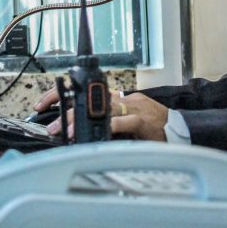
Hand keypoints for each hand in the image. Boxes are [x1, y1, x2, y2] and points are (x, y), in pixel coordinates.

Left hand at [37, 90, 167, 141]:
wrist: (182, 132)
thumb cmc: (155, 130)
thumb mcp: (127, 124)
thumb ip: (108, 124)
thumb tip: (82, 133)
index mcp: (119, 98)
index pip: (86, 92)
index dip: (64, 95)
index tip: (43, 104)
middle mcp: (124, 99)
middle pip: (89, 99)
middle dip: (66, 109)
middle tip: (49, 124)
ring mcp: (133, 107)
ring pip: (100, 109)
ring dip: (78, 120)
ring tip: (62, 131)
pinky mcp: (142, 120)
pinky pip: (120, 122)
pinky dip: (104, 128)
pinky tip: (92, 135)